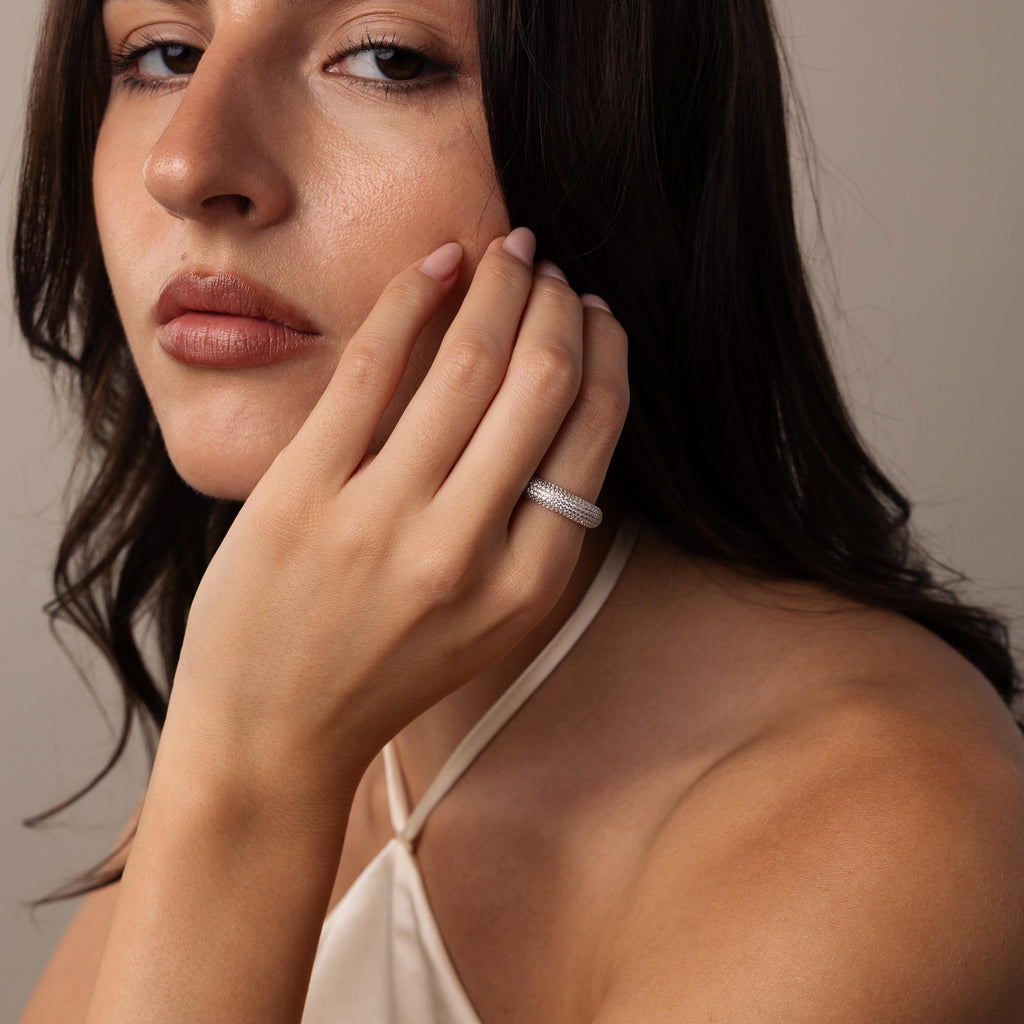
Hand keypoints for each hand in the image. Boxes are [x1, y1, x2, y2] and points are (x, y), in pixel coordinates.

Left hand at [170, 228, 628, 789]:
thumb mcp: (491, 624)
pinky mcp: (303, 493)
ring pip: (466, 363)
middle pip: (539, 383)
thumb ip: (535, 530)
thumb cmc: (385, 674)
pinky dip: (411, 299)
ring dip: (497, 288)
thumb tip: (563, 400)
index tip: (596, 313)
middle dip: (556, 304)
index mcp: (528, 585)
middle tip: (550, 267)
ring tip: (506, 253)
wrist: (273, 735)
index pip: (592, 433)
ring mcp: (381, 520)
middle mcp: (466, 550)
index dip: (605, 353)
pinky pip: (372, 369)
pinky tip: (436, 265)